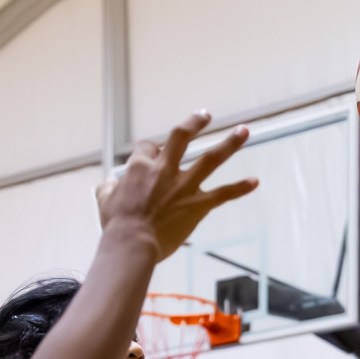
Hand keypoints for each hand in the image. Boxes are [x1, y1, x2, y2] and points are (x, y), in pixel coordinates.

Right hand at [96, 112, 259, 260]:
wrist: (133, 243)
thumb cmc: (117, 225)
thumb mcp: (105, 200)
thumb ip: (108, 188)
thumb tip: (108, 183)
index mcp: (140, 166)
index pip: (148, 147)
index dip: (151, 148)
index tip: (155, 151)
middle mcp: (165, 169)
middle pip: (182, 137)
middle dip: (194, 123)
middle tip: (205, 115)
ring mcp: (184, 186)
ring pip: (211, 158)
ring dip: (229, 143)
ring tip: (244, 131)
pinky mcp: (198, 204)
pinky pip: (223, 194)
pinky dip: (240, 188)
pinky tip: (254, 182)